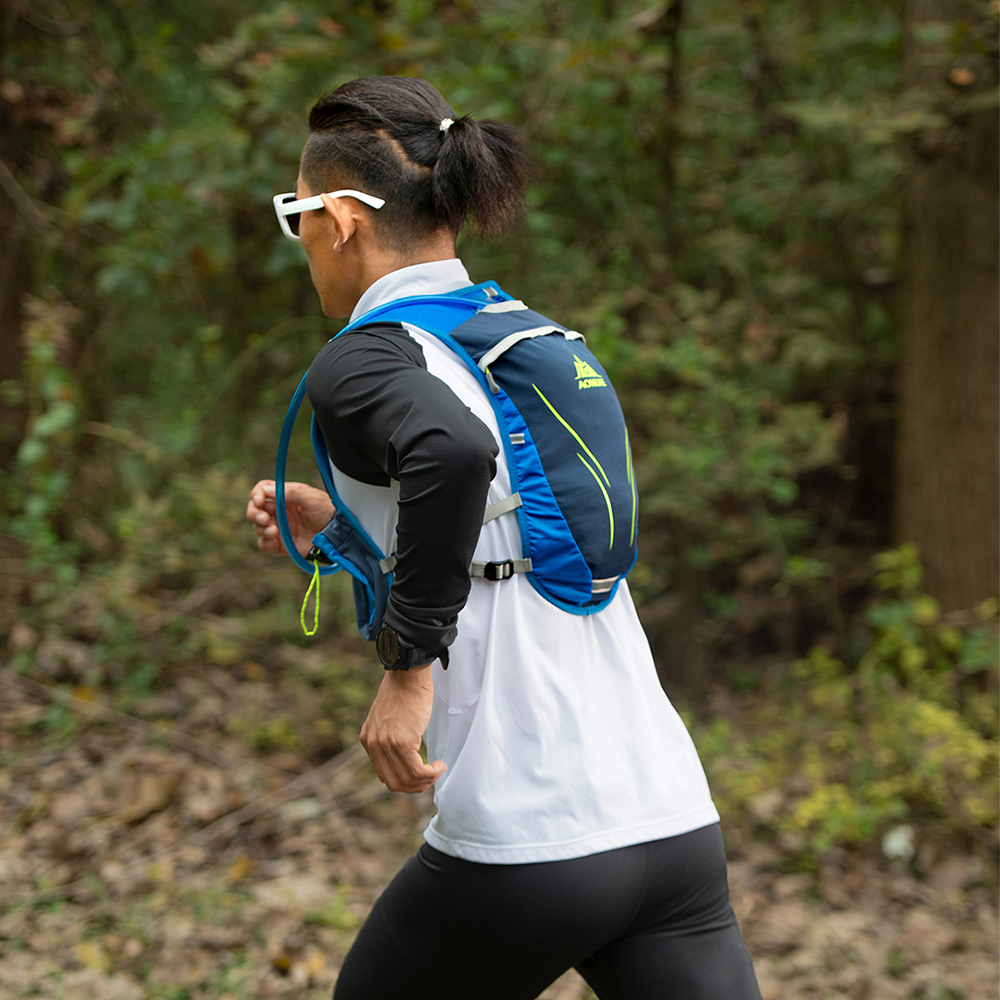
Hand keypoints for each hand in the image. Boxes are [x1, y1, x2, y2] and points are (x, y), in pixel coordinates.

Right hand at [246, 479, 334, 556]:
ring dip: (261, 528)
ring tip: (275, 531)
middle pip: (254, 509)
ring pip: (257, 526)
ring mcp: (279, 527)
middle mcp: (279, 511)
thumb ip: (289, 492)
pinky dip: (264, 543)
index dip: (256, 494)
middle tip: (264, 518)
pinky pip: (263, 544)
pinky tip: (274, 539)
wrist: (337, 534)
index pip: (262, 491)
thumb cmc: (328, 511)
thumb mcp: (311, 497)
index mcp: (285, 496)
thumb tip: (266, 490)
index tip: (259, 501)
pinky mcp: (281, 544)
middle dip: (254, 513)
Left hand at [360, 665, 446, 793]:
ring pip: (407, 780)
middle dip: (415, 787)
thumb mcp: (388, 717)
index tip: (420, 774)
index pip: (384, 775)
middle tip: (431, 777)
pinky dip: (431, 773)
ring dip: (426, 781)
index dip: (404, 780)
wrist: (408, 673)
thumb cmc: (404, 691)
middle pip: (394, 783)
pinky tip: (439, 765)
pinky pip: (417, 770)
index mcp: (368, 740)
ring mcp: (387, 744)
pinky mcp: (402, 742)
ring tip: (437, 770)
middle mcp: (373, 744)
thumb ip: (390, 736)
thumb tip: (405, 757)